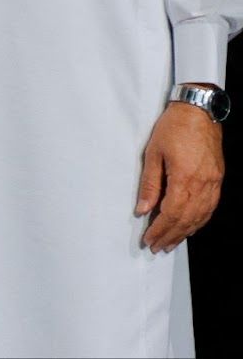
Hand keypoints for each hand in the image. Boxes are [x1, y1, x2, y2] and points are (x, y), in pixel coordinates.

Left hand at [136, 100, 223, 252]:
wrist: (199, 112)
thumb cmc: (173, 128)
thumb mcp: (153, 153)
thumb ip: (149, 184)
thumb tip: (142, 209)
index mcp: (184, 178)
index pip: (171, 213)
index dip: (160, 229)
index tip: (149, 239)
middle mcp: (203, 185)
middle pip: (186, 219)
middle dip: (171, 235)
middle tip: (157, 247)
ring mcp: (213, 183)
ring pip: (200, 216)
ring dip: (185, 232)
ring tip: (171, 242)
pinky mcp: (218, 180)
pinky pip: (209, 207)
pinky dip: (199, 221)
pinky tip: (190, 226)